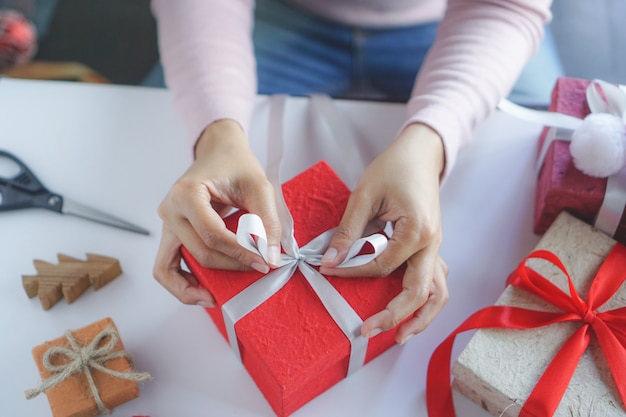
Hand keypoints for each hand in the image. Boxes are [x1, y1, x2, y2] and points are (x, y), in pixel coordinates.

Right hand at [153, 119, 281, 305]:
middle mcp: (169, 210)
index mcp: (186, 194)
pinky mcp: (171, 234)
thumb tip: (270, 256)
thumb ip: (266, 221)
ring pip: (171, 268)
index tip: (265, 262)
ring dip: (195, 286)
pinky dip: (182, 283)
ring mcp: (166, 224)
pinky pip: (166, 268)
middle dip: (230, 267)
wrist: (220, 151)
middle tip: (259, 267)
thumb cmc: (237, 164)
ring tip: (220, 296)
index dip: (240, 253)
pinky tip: (206, 290)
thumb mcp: (259, 186)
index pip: (212, 235)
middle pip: (198, 253)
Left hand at [319, 122, 448, 343]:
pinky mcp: (431, 247)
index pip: (381, 267)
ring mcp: (436, 247)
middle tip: (366, 331)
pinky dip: (424, 301)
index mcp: (417, 231)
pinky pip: (435, 282)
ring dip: (420, 317)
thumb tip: (329, 262)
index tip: (327, 273)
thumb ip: (348, 232)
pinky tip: (409, 312)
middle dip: (394, 316)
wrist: (421, 152)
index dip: (352, 273)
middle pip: (418, 293)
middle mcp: (432, 244)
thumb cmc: (394, 167)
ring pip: (437, 293)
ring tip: (399, 336)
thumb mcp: (364, 195)